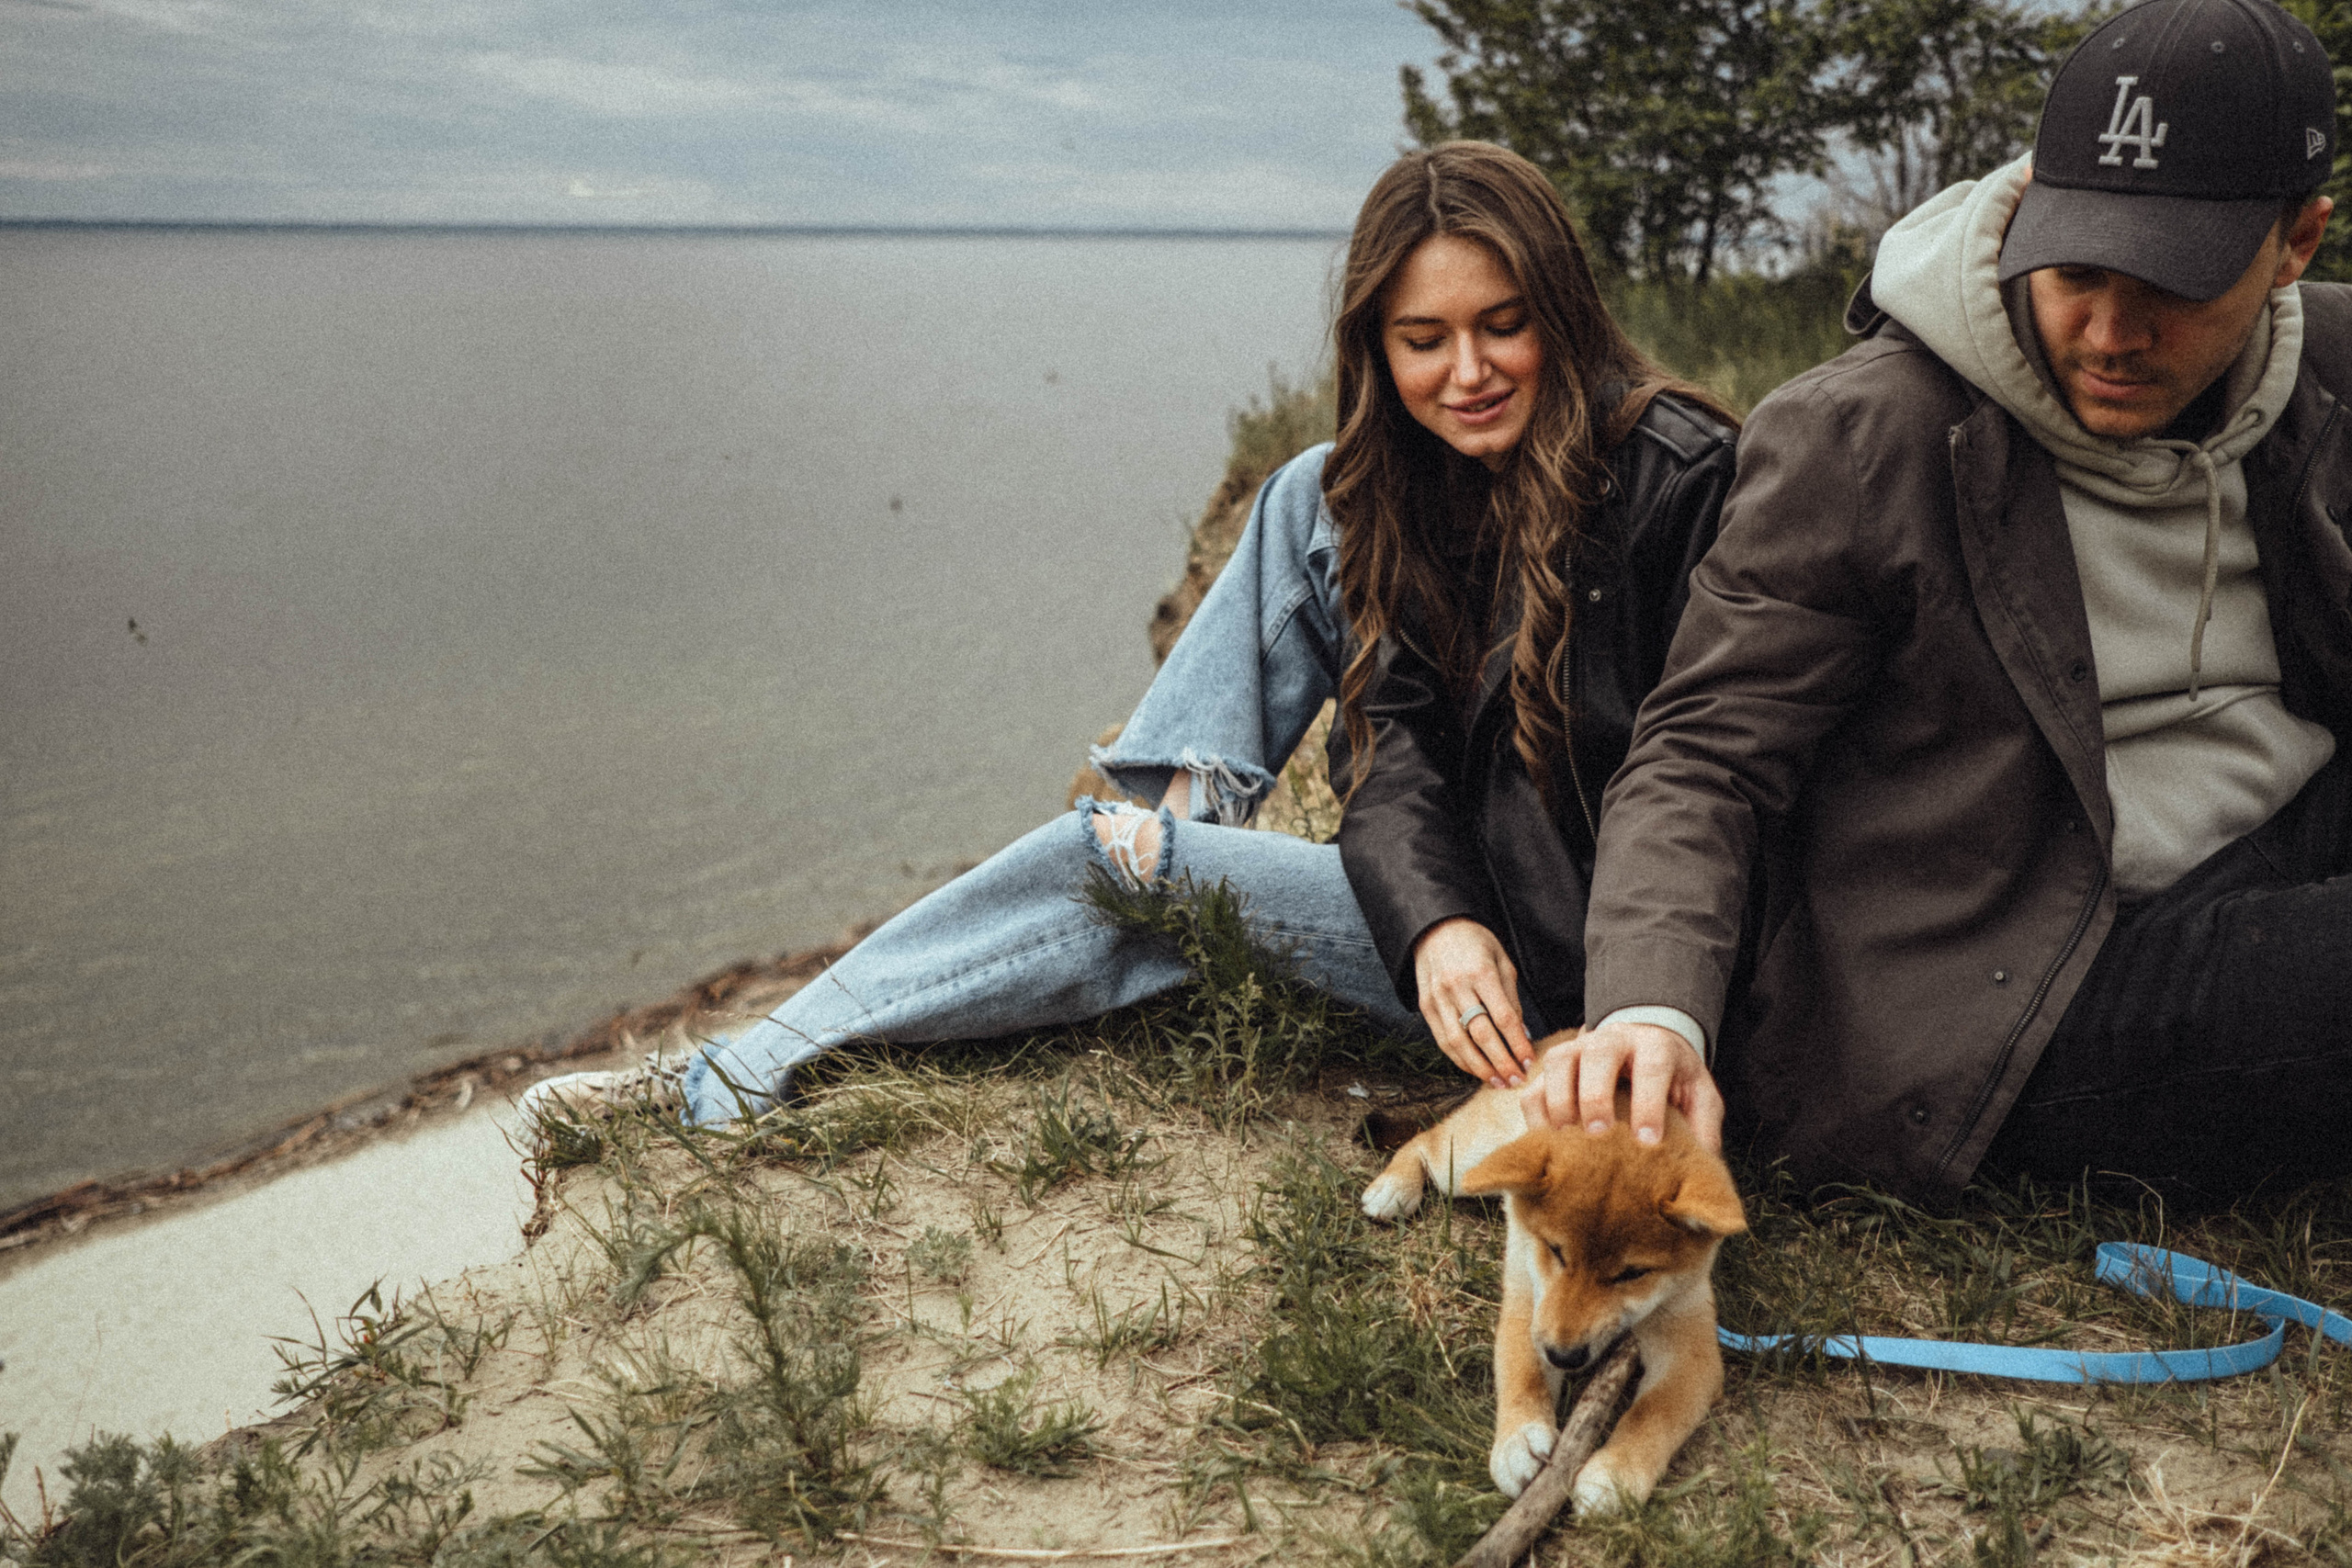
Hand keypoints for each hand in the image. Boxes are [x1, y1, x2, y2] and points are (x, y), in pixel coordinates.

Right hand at [1412, 917, 1536, 1087]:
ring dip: (1479, 1068)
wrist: (1436, 929)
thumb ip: (1511, 998)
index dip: (1517, 1044)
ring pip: (1458, 1043)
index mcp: (1481, 973)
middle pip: (1481, 1034)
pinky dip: (1460, 1059)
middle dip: (1501, 1062)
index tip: (1529, 1061)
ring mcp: (1438, 998)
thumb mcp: (1502, 961)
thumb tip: (1521, 1035)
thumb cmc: (1476, 943)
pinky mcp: (1426, 1007)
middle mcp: (1456, 987)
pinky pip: (1443, 1040)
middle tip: (1516, 1080)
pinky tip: (1475, 1070)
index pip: (1503, 1018)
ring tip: (1497, 1082)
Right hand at [1519, 1021, 1722, 1151]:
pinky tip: (1548, 1145)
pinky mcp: (1554, 1066)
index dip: (1648, 1104)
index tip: (1647, 1142)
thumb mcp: (1699, 1097)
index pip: (1652, 1067)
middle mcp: (1614, 1039)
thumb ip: (1703, 1128)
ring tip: (1568, 1143)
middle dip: (1596, 1097)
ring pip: (1558, 1064)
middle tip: (1599, 1135)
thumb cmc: (1675, 1079)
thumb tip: (1698, 1172)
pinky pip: (1534, 1087)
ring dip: (1560, 1104)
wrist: (1647, 1047)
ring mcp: (1578, 1048)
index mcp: (1656, 1045)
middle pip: (1598, 1056)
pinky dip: (1536, 1117)